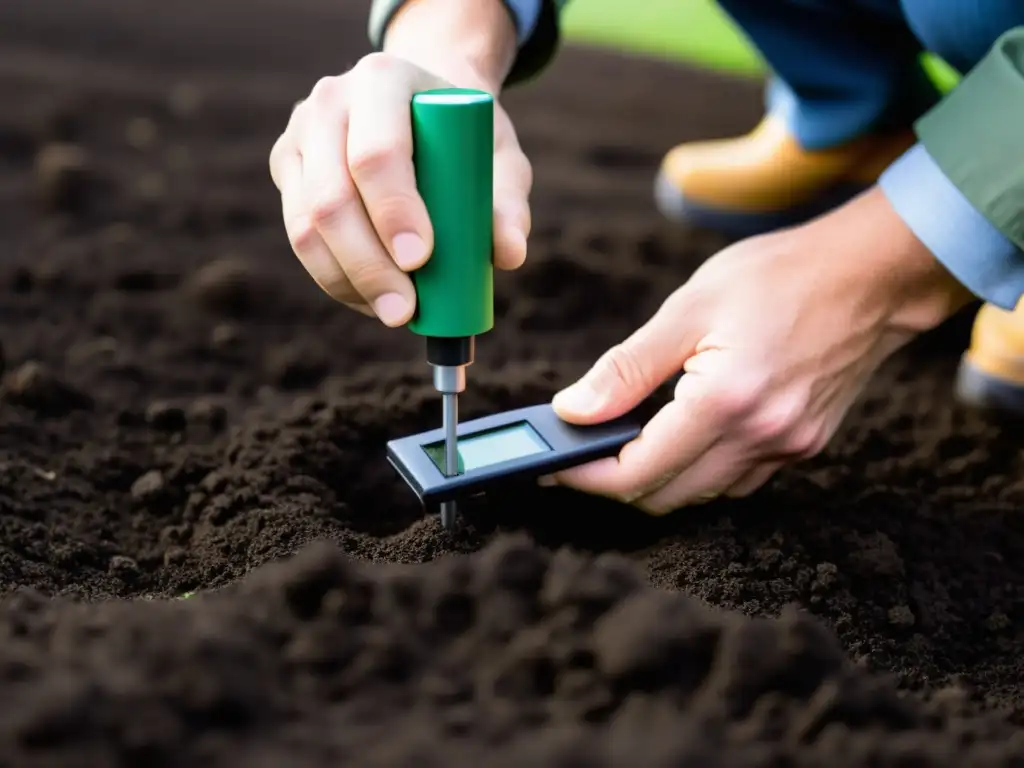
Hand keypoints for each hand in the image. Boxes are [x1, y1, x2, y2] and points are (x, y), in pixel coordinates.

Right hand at [268, 53, 530, 325]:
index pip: (377, 154)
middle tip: (405, 312)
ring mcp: (300, 137)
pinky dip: (334, 278)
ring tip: (393, 313)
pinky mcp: (288, 170)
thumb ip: (507, 204)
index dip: (394, 211)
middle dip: (368, 264)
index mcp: (384, 81)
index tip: (421, 260)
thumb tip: (509, 255)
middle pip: (332, 197)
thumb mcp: (497, 157)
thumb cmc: (464, 135)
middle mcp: (331, 102)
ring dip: (348, 281)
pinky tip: (368, 301)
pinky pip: (299, 237)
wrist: (421, 106)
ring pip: (305, 225)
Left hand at [542, 186, 971, 513]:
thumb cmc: (778, 276)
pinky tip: (683, 434)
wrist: (871, 274)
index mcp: (725, 402)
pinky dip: (699, 469)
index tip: (554, 465)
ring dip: (657, 478)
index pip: (636, 473)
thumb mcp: (688, 308)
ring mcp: (787, 448)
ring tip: (625, 438)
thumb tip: (572, 410)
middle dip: (614, 482)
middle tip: (582, 450)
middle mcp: (760, 438)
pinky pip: (736, 480)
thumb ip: (625, 369)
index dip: (585, 475)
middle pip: (664, 496)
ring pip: (700, 494)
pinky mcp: (804, 447)